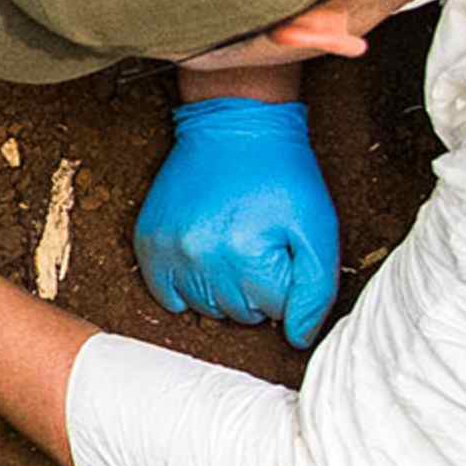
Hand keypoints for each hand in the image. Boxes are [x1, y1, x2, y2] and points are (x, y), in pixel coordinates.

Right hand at [137, 97, 340, 348]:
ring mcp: (168, 250)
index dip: (287, 281)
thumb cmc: (282, 175)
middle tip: (260, 245)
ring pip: (204, 307)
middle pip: (238, 313)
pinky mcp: (148, 242)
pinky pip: (165, 296)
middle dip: (256, 288)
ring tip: (232, 246)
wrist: (233, 126)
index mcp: (244, 255)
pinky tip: (203, 261)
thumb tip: (298, 339)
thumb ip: (316, 290)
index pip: (274, 310)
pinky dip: (186, 288)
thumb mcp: (318, 228)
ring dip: (223, 288)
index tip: (283, 247)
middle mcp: (199, 256)